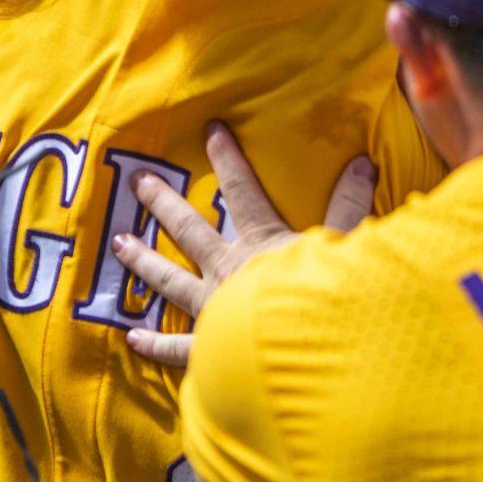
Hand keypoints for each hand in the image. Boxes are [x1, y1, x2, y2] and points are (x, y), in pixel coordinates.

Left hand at [112, 122, 373, 369]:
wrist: (302, 352)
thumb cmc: (325, 299)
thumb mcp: (347, 245)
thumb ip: (351, 205)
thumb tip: (364, 162)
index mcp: (260, 243)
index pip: (242, 191)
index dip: (228, 159)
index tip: (211, 130)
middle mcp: (227, 269)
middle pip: (188, 229)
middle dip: (162, 202)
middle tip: (137, 182)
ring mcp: (212, 308)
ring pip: (168, 279)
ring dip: (143, 260)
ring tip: (118, 242)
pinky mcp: (208, 349)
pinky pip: (176, 346)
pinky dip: (154, 343)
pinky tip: (131, 337)